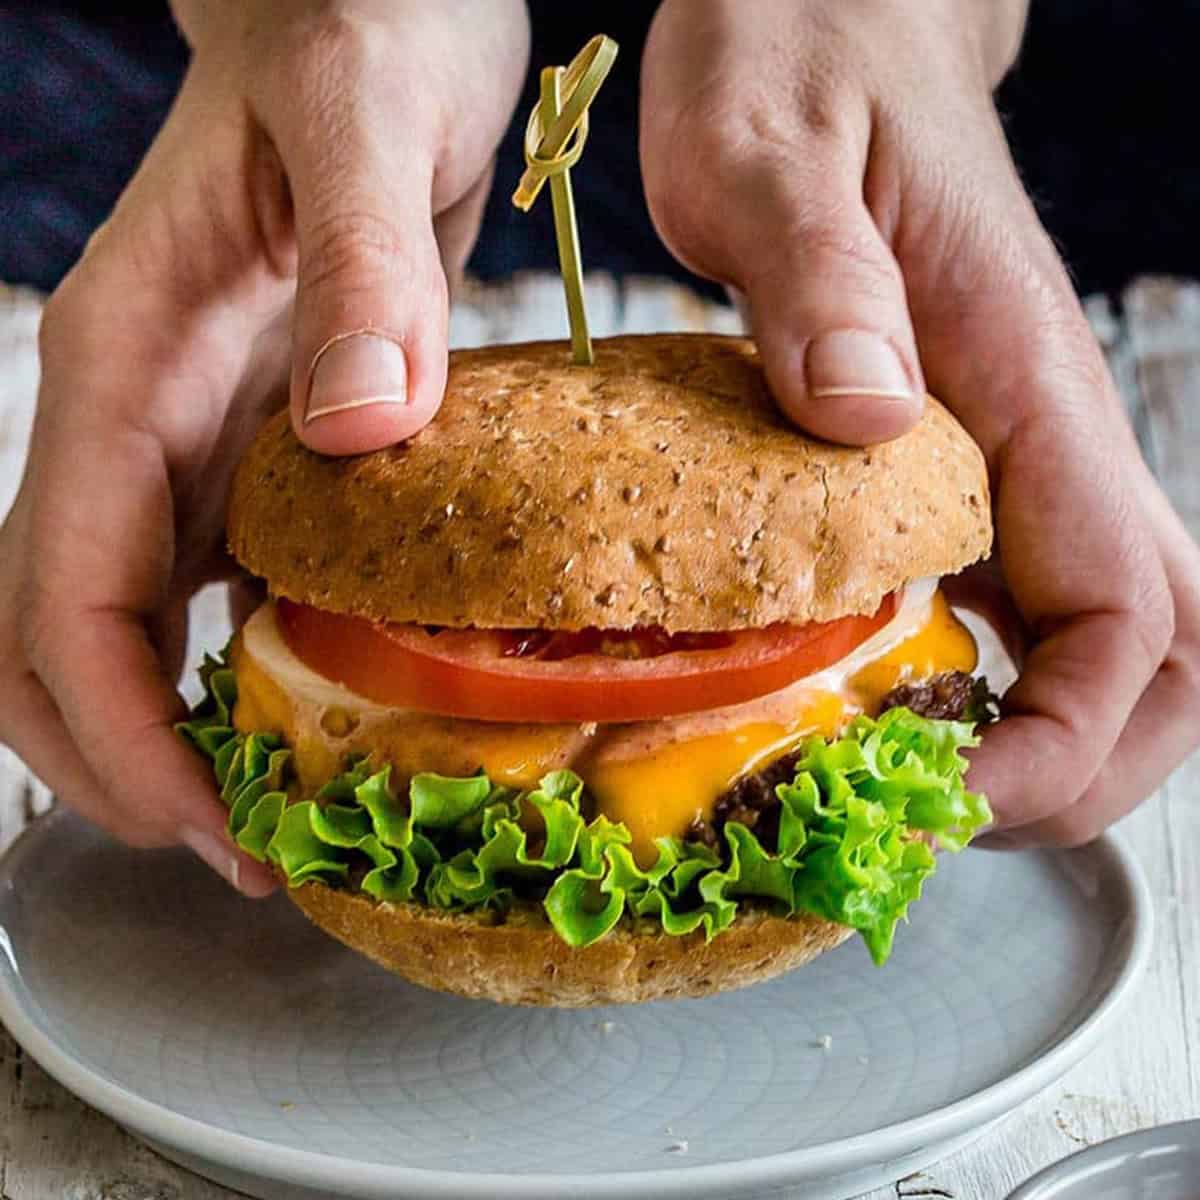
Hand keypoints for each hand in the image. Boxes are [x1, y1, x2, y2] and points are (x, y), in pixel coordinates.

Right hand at [0, 0, 528, 889]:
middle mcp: (139, 413)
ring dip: (178, 731)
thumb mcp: (368, 119)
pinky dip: (245, 663)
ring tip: (280, 812)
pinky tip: (320, 704)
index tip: (197, 821)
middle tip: (240, 852)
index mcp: (128, 358)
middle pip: (59, 635)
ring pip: (132, 623)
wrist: (375, 5)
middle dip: (122, 763)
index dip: (111, 728)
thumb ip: (361, 269)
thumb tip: (357, 429)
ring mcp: (195, 431)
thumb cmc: (361, 30)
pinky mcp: (263, 435)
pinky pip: (220, 578)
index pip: (62, 590)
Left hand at [641, 0, 1199, 844]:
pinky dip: (964, 678)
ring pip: (1086, 637)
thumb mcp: (772, 155)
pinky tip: (874, 696)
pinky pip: (1004, 595)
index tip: (953, 792)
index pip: (1127, 612)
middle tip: (938, 813)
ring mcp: (1002, 450)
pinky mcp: (949, 452)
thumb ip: (819, 281)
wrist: (825, 17)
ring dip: (1025, 738)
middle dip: (1071, 770)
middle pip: (1152, 653)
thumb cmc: (800, 64)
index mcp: (1021, 383)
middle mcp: (1036, 434)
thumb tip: (864, 420)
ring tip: (899, 782)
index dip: (1066, 739)